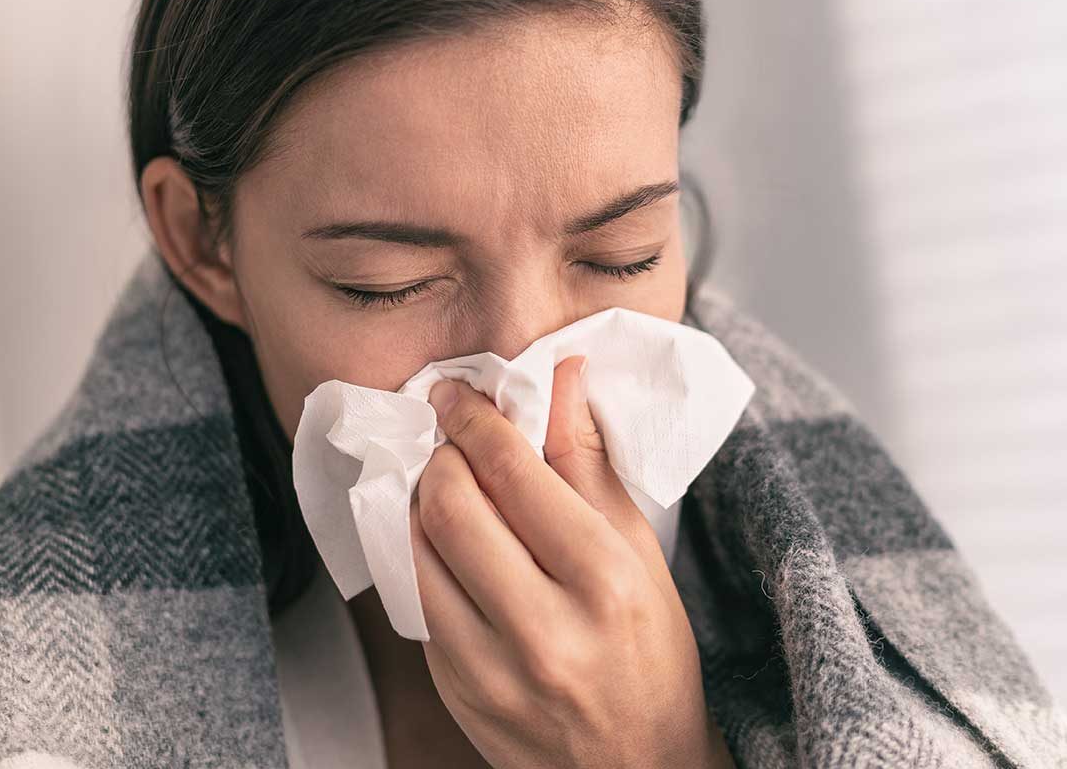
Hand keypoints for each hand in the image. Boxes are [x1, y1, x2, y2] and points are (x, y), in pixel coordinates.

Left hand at [408, 354, 736, 768]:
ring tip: (447, 488)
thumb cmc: (650, 655)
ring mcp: (490, 669)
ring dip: (421, 504)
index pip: (514, 475)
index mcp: (604, 583)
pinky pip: (416, 600)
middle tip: (452, 440)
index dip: (476, 420)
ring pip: (417, 551)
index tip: (457, 393)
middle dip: (442, 457)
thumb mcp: (639, 553)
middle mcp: (544, 629)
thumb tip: (561, 375)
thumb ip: (589, 462)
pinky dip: (424, 559)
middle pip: (451, 507)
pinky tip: (450, 549)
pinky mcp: (453, 690)